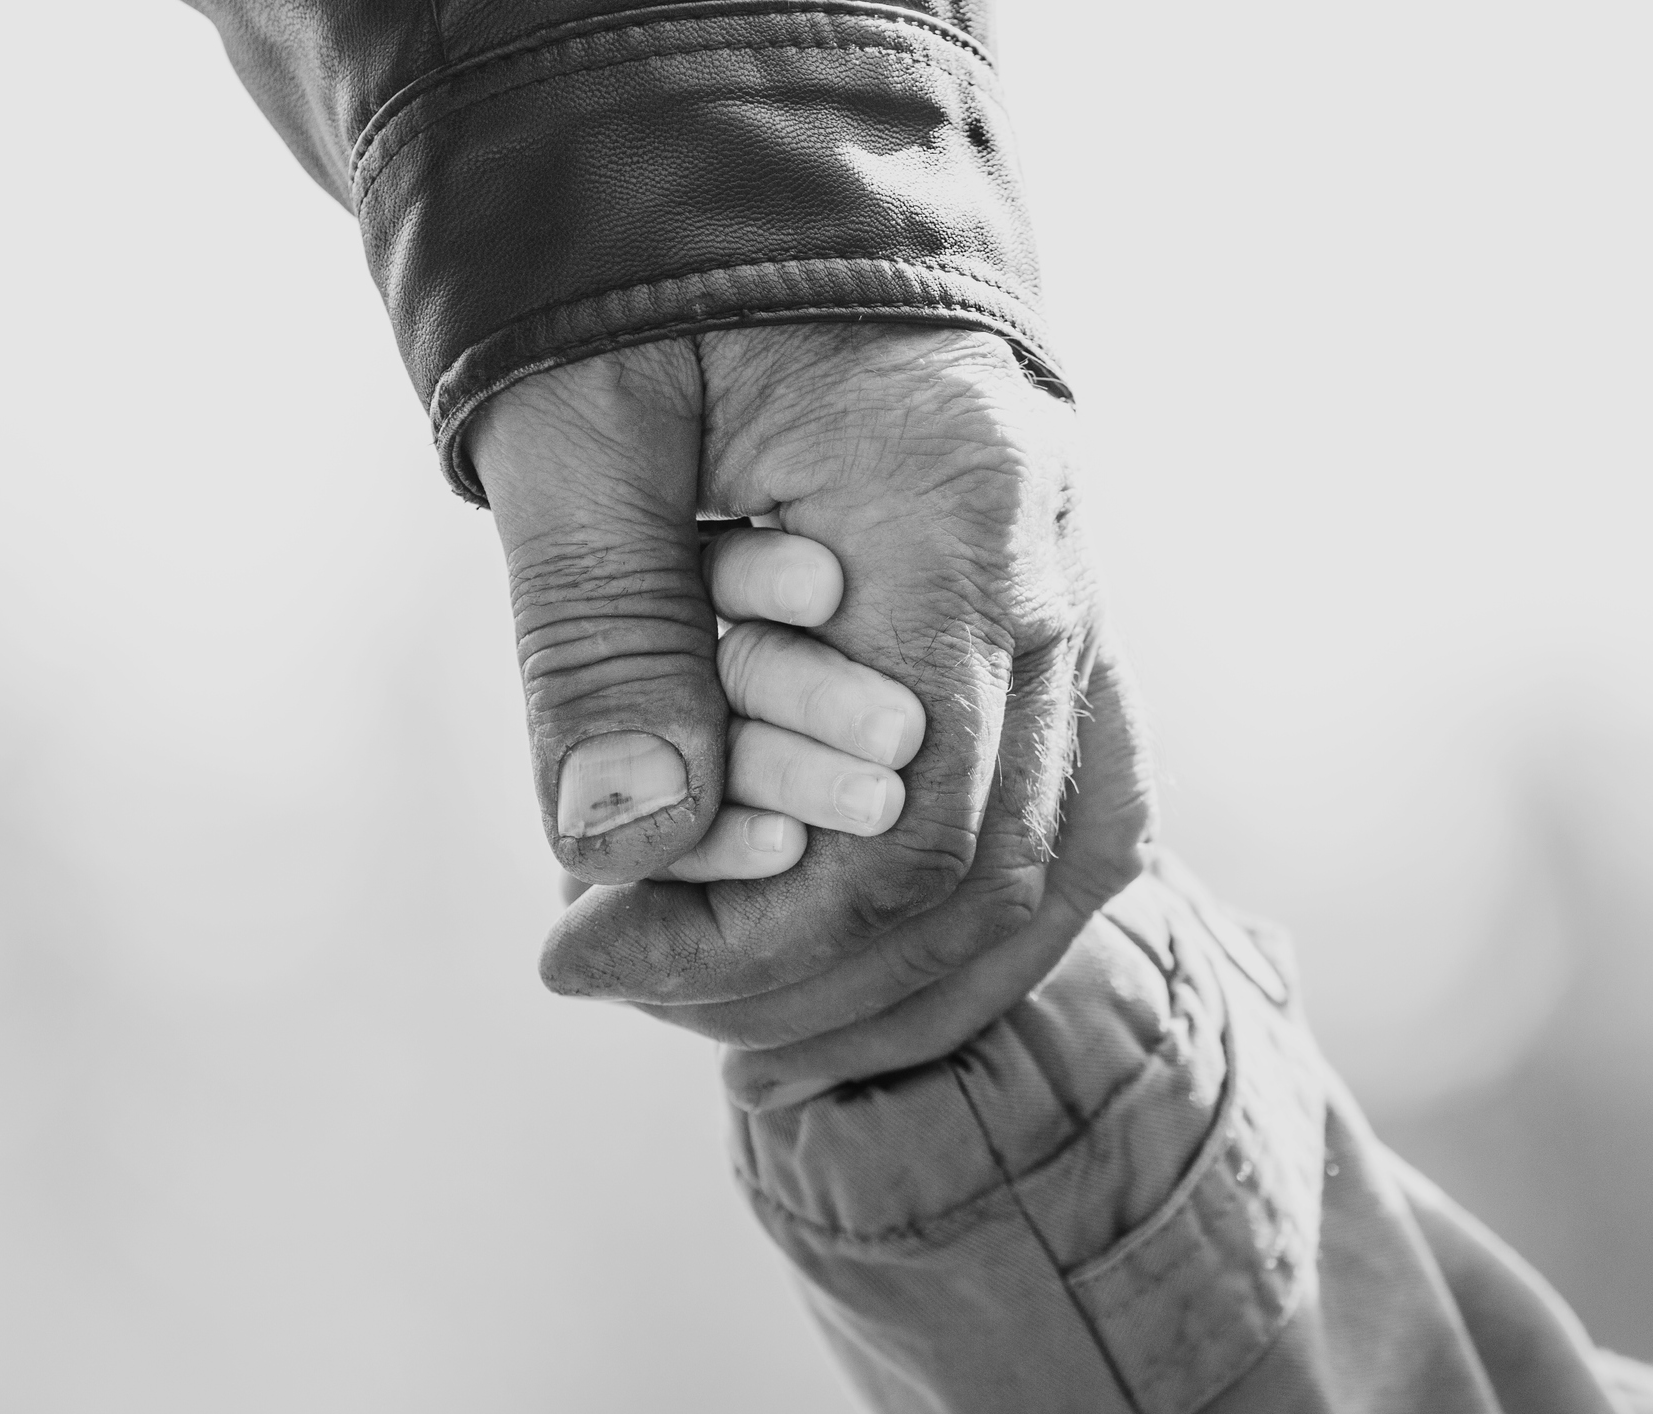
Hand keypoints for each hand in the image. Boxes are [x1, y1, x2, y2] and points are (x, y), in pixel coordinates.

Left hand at [469, 324, 1153, 1104]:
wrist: (747, 168)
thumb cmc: (652, 276)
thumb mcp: (583, 431)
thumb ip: (604, 635)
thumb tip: (625, 845)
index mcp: (955, 516)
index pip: (904, 833)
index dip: (747, 939)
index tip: (585, 957)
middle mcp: (1048, 569)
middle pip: (989, 877)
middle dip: (805, 973)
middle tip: (635, 980)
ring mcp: (1067, 592)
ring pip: (1058, 862)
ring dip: (907, 970)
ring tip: (742, 1009)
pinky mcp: (1041, 608)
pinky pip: (1070, 798)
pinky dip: (971, 901)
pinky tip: (859, 946)